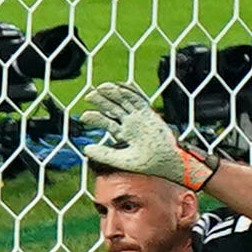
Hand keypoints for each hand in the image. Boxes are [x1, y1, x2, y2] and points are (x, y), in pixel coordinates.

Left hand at [77, 83, 214, 189]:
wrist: (167, 163)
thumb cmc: (148, 163)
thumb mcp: (122, 159)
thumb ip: (104, 154)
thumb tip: (85, 149)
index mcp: (123, 134)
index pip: (107, 122)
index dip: (95, 118)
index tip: (84, 116)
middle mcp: (131, 124)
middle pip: (114, 108)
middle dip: (102, 101)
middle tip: (89, 96)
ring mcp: (140, 118)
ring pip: (125, 102)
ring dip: (114, 94)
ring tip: (101, 88)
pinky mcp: (150, 115)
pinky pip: (140, 101)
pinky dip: (131, 94)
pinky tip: (120, 89)